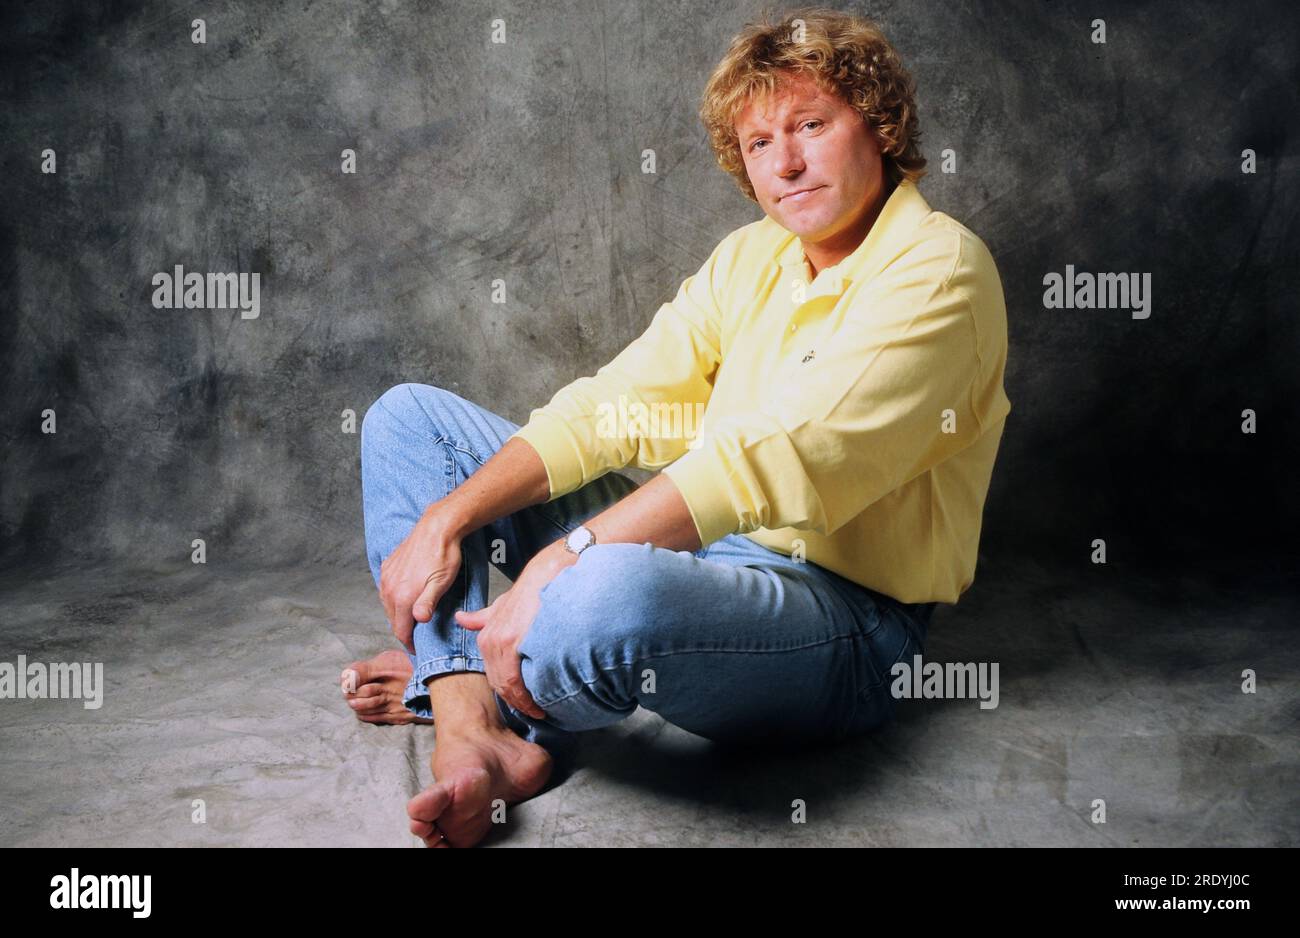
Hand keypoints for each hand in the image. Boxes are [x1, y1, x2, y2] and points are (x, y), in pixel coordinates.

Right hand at [379, 509, 463, 654]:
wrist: (437, 528)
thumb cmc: (444, 556)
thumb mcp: (441, 584)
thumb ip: (427, 603)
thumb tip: (418, 619)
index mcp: (401, 597)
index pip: (400, 631)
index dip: (409, 643)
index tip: (417, 648)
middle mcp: (388, 588)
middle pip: (393, 619)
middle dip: (403, 628)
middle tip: (417, 634)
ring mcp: (386, 577)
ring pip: (388, 604)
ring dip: (398, 612)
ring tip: (412, 616)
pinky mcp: (387, 566)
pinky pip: (387, 589)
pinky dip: (395, 597)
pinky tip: (406, 595)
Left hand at [455, 545, 572, 719]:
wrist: (549, 575)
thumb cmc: (532, 589)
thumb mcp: (502, 604)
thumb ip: (482, 618)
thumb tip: (461, 619)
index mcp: (487, 636)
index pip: (495, 676)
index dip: (509, 692)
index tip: (523, 702)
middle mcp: (490, 641)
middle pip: (500, 684)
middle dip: (516, 701)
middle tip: (534, 711)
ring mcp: (502, 643)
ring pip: (508, 684)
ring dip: (523, 702)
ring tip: (539, 710)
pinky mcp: (515, 642)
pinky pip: (516, 678)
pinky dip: (527, 695)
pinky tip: (539, 702)